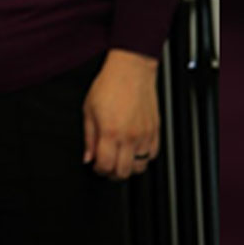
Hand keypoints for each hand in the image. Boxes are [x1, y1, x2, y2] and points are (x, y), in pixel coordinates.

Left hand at [82, 49, 159, 180]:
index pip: (105, 166)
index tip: (95, 165)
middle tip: (107, 166)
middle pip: (123, 172)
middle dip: (112, 173)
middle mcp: (129, 136)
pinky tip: (134, 150)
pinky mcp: (155, 131)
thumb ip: (88, 137)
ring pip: (140, 167)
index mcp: (110, 132)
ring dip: (129, 167)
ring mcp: (144, 135)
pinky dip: (143, 158)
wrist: (130, 70)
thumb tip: (88, 157)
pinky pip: (153, 155)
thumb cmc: (109, 85)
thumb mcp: (88, 110)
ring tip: (120, 159)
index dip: (98, 170)